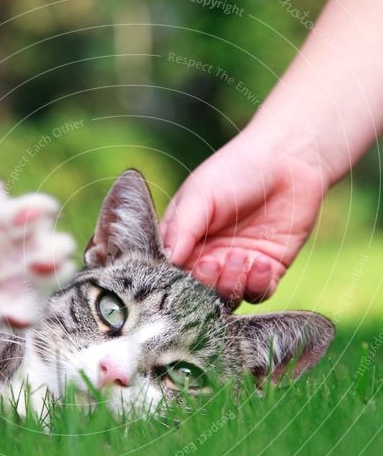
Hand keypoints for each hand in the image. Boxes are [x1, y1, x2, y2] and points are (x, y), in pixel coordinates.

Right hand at [160, 135, 326, 305]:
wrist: (287, 159)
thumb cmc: (236, 169)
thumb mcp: (200, 194)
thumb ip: (182, 228)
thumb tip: (168, 259)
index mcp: (184, 240)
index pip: (173, 272)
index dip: (179, 277)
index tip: (191, 263)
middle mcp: (209, 256)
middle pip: (199, 291)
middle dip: (206, 283)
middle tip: (214, 262)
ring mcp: (238, 265)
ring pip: (228, 296)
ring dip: (232, 284)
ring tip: (240, 257)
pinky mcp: (268, 269)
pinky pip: (259, 292)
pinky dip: (257, 284)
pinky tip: (260, 262)